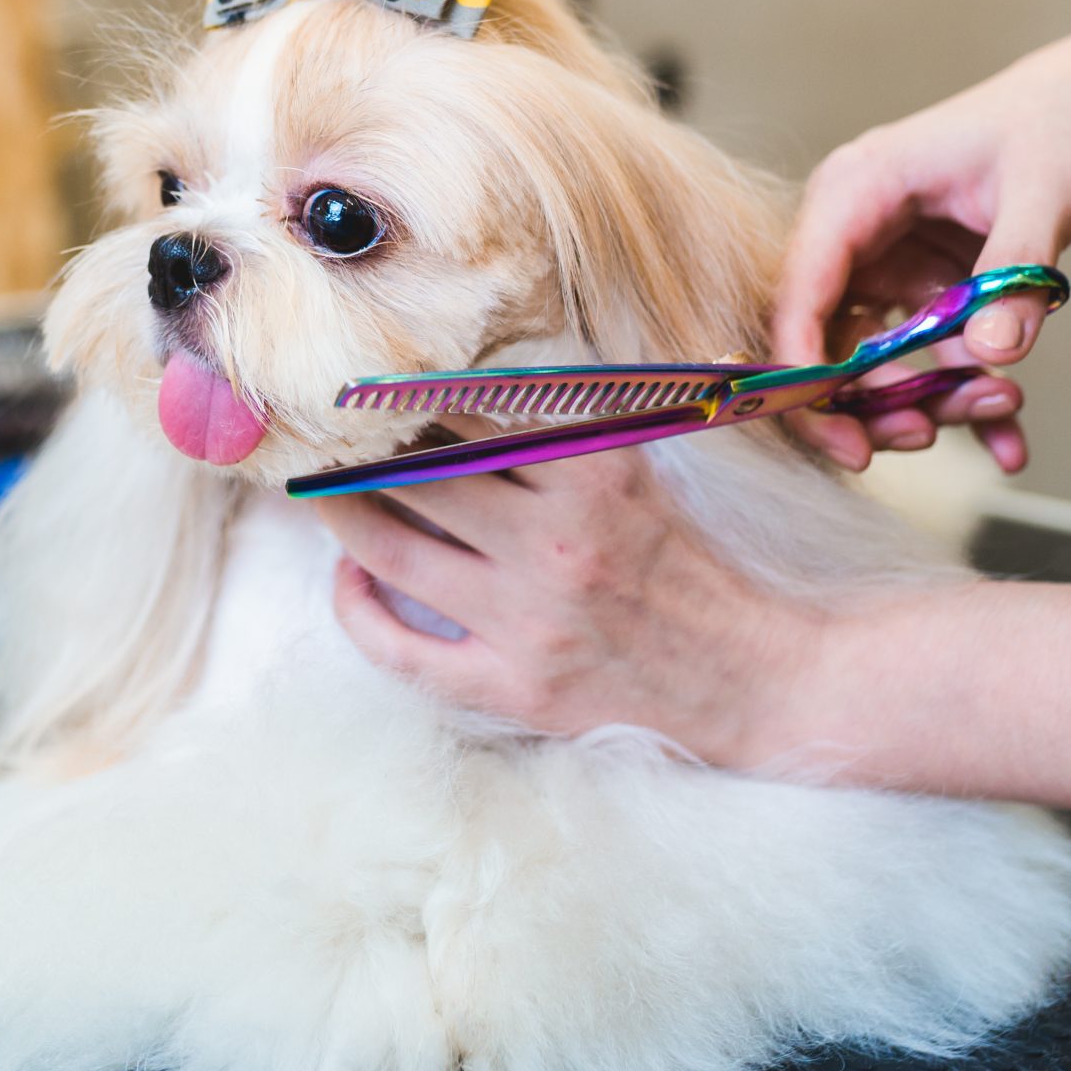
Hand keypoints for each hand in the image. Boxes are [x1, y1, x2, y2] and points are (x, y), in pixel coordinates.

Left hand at [314, 433, 823, 760]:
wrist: (754, 678)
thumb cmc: (688, 565)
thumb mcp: (640, 470)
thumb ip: (562, 425)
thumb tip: (462, 384)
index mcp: (593, 474)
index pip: (470, 412)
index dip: (405, 394)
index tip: (366, 383)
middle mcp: (556, 541)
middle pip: (417, 475)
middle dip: (356, 447)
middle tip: (320, 431)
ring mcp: (530, 620)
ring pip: (394, 551)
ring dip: (341, 514)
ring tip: (317, 490)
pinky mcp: (514, 687)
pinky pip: (403, 651)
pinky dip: (358, 610)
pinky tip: (348, 579)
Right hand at [775, 0, 1070, 470]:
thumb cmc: (1067, 120)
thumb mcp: (1046, 193)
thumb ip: (1014, 273)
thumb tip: (993, 355)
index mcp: (858, 188)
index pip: (802, 288)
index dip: (805, 366)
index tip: (841, 431)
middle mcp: (857, 228)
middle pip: (828, 337)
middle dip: (868, 400)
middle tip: (924, 437)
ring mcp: (890, 261)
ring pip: (876, 359)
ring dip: (928, 401)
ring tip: (1004, 411)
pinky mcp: (927, 285)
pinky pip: (929, 356)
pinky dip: (965, 396)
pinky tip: (1010, 440)